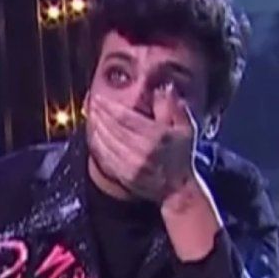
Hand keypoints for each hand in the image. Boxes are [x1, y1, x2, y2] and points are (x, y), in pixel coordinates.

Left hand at [86, 84, 199, 202]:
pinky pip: (105, 156)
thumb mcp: (185, 129)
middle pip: (112, 128)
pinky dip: (97, 144)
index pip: (125, 117)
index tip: (99, 98)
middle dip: (100, 114)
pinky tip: (95, 135)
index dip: (109, 106)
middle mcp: (143, 150)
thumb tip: (165, 88)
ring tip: (92, 116)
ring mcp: (132, 165)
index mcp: (157, 136)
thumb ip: (172, 108)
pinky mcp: (125, 175)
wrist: (178, 188)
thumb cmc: (181, 157)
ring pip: (106, 141)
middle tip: (93, 104)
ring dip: (96, 127)